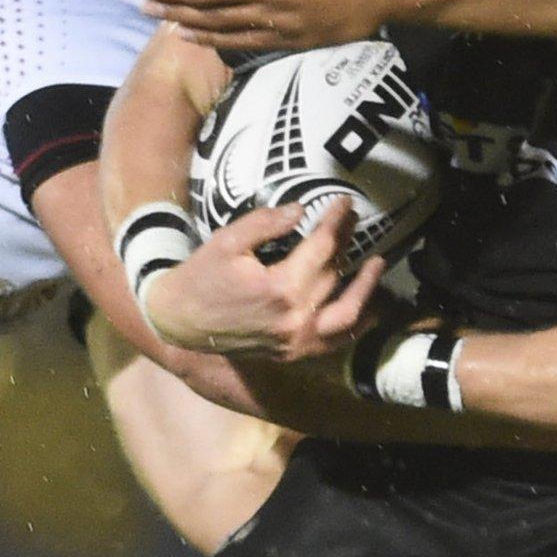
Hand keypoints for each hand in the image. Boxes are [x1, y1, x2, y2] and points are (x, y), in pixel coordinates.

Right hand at [143, 200, 384, 360]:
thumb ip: (266, 223)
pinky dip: (354, 325)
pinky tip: (368, 308)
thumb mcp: (228, 241)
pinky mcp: (293, 354)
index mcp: (280, 288)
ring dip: (366, 287)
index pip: (322, 248)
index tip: (345, 203)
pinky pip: (334, 342)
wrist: (179, 322)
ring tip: (378, 263)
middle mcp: (295, 319)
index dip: (336, 222)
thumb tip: (302, 210)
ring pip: (346, 313)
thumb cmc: (201, 277)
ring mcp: (297, 342)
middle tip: (354, 220)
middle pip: (334, 274)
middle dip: (347, 242)